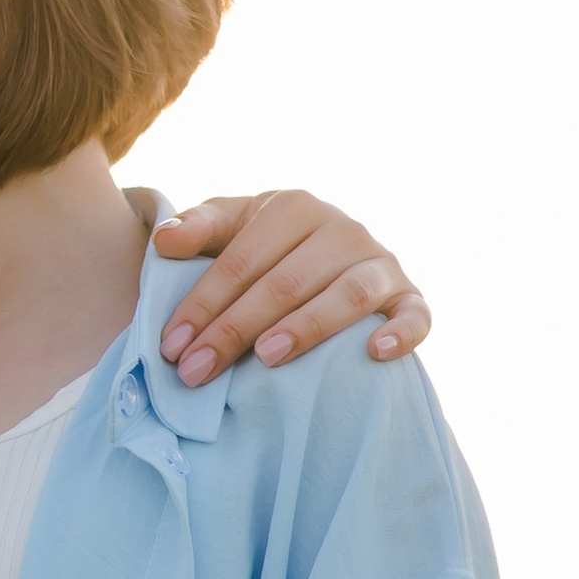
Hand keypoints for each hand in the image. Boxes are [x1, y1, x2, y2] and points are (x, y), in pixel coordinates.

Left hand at [151, 187, 429, 387]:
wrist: (330, 250)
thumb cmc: (268, 245)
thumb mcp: (232, 225)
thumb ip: (198, 228)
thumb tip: (163, 241)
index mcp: (294, 207)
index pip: (241, 261)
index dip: (202, 304)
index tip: (171, 347)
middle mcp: (343, 228)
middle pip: (285, 283)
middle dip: (235, 329)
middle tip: (197, 371)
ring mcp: (380, 262)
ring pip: (346, 295)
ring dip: (307, 327)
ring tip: (266, 358)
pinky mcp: (409, 295)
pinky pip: (416, 314)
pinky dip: (402, 332)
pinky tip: (376, 353)